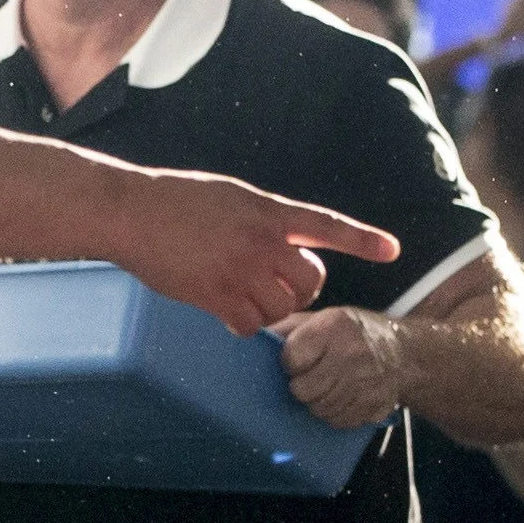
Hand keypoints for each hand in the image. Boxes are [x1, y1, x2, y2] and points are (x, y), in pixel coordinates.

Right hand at [123, 171, 399, 334]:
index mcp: (268, 211)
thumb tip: (280, 249)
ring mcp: (240, 270)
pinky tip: (228, 314)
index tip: (392, 250)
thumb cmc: (174, 200)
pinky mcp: (215, 295)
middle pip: (310, 282)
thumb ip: (262, 221)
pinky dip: (245, 326)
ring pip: (282, 309)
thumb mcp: (232, 197)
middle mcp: (261, 241)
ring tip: (246, 300)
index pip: (327, 227)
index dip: (362, 240)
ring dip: (270, 311)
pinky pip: (250, 325)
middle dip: (301, 292)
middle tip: (280, 290)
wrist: (130, 212)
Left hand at [273, 305, 408, 426]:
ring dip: (317, 402)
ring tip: (325, 387)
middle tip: (310, 378)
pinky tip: (341, 398)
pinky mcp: (374, 405)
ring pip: (320, 409)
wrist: (402, 351)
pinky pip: (339, 421)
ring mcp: (365, 383)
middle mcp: (350, 355)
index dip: (290, 363)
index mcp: (332, 328)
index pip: (292, 358)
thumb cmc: (350, 333)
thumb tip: (252, 339)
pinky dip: (335, 414)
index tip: (296, 361)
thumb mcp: (320, 319)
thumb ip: (286, 328)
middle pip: (304, 390)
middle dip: (302, 386)